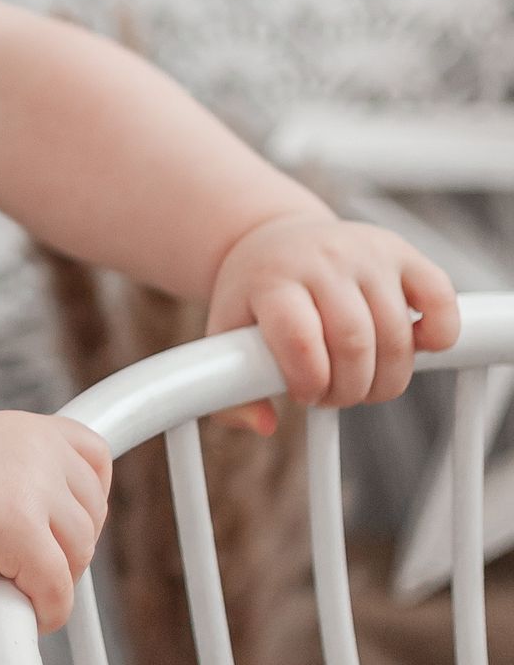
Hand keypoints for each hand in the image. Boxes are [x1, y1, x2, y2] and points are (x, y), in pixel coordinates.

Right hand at [0, 411, 112, 633]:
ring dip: (54, 580)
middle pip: (92, 514)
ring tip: (16, 589)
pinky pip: (57, 588)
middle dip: (67, 549)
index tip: (67, 528)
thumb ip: (18, 480)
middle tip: (29, 570)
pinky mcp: (22, 532)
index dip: (89, 500)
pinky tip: (26, 616)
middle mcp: (39, 451)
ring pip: (79, 554)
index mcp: (29, 429)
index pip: (95, 459)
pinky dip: (46, 610)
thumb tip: (54, 537)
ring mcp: (34, 489)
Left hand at [206, 210, 460, 434]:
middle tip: (334, 395)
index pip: (300, 338)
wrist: (277, 238)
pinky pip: (439, 298)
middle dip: (348, 389)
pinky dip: (438, 335)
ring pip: (397, 334)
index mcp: (272, 280)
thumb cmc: (256, 297)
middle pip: (354, 343)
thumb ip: (230, 391)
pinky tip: (413, 348)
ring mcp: (366, 253)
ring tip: (361, 381)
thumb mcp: (225, 336)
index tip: (304, 393)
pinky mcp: (403, 254)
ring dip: (385, 379)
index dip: (309, 381)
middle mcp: (322, 260)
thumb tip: (265, 425)